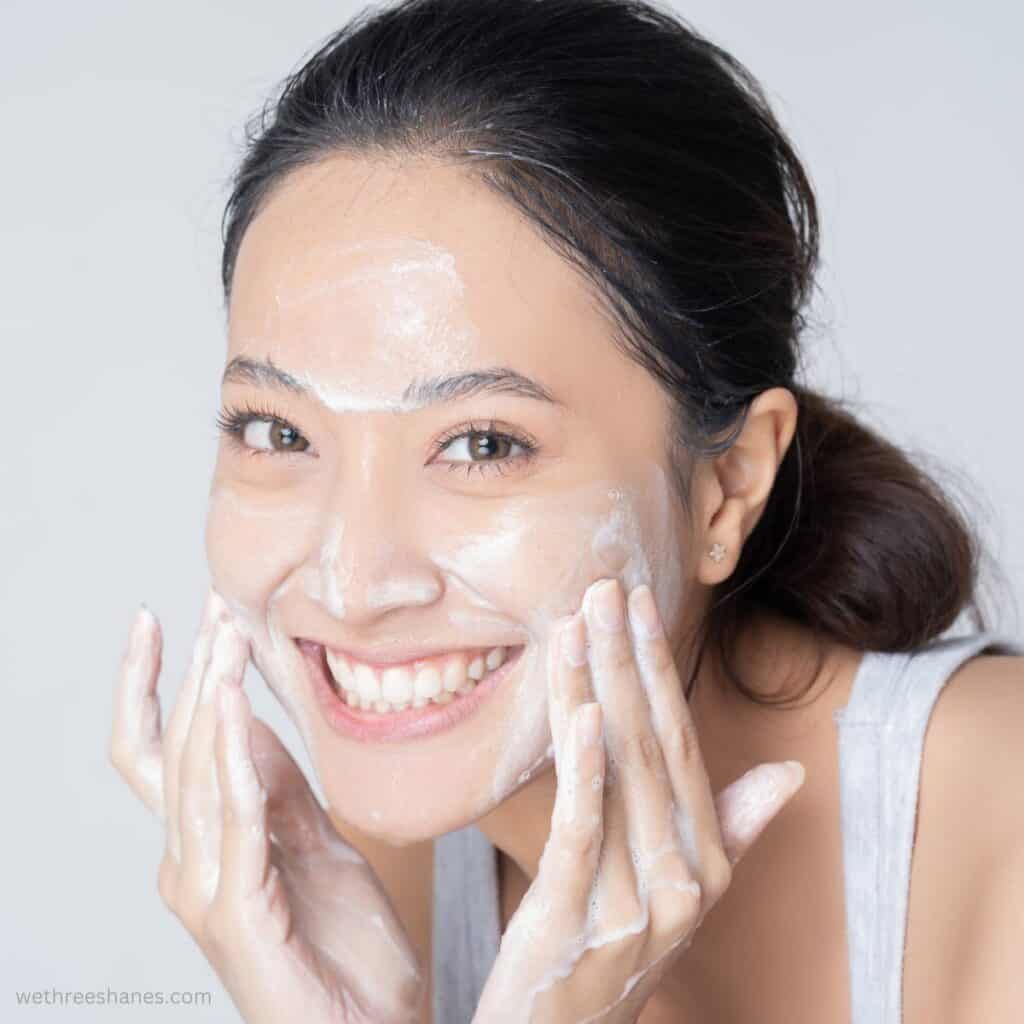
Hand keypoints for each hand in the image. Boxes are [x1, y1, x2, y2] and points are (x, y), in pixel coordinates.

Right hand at [110, 589, 423, 1023]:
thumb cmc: (344, 946)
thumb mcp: (315, 844)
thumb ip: (277, 789)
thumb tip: (249, 719)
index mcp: (206, 846)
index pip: (160, 751)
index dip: (153, 684)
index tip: (168, 619)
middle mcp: (188, 865)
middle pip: (172, 750)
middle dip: (189, 671)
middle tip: (209, 605)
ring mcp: (205, 890)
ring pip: (193, 773)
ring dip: (210, 697)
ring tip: (223, 635)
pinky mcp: (234, 914)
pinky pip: (232, 817)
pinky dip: (231, 756)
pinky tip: (236, 706)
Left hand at [472, 578, 804, 1023]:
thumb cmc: (617, 946)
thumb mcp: (682, 889)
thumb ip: (731, 827)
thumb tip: (788, 778)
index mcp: (705, 857)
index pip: (682, 743)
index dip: (659, 670)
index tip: (641, 603)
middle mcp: (682, 874)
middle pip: (649, 744)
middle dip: (625, 658)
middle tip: (604, 586)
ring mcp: (636, 898)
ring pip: (617, 771)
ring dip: (596, 688)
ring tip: (580, 621)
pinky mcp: (579, 914)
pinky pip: (585, 827)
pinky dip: (585, 766)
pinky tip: (580, 710)